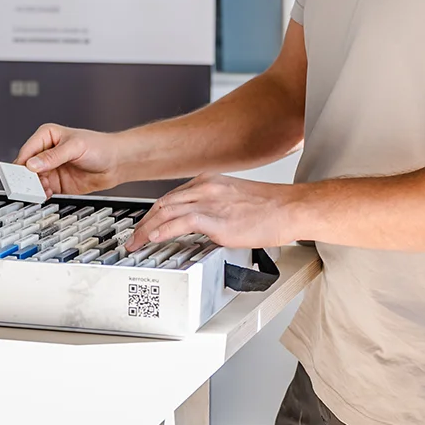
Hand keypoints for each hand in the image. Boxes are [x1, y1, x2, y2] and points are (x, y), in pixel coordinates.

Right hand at [15, 123, 121, 196]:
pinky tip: (47, 194)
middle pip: (27, 167)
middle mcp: (46, 152)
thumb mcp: (75, 147)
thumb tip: (32, 164)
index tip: (21, 175)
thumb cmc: (99, 147)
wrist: (116, 163)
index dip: (22, 163)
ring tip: (40, 191)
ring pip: (33, 180)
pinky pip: (42, 190)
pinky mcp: (56, 183)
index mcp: (47, 136)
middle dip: (26, 178)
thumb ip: (53, 156)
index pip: (27, 150)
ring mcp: (51, 168)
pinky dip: (42, 194)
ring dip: (34, 187)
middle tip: (26, 186)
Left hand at [126, 174, 298, 250]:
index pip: (172, 197)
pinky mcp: (218, 220)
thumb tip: (203, 224)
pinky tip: (155, 239)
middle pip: (164, 203)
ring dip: (147, 229)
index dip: (154, 213)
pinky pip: (183, 223)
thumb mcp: (235, 199)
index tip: (146, 224)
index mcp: (210, 181)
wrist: (290, 208)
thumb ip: (215, 207)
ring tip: (137, 243)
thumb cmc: (270, 207)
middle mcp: (206, 188)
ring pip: (167, 211)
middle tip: (134, 237)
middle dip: (144, 222)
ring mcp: (211, 202)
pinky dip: (165, 230)